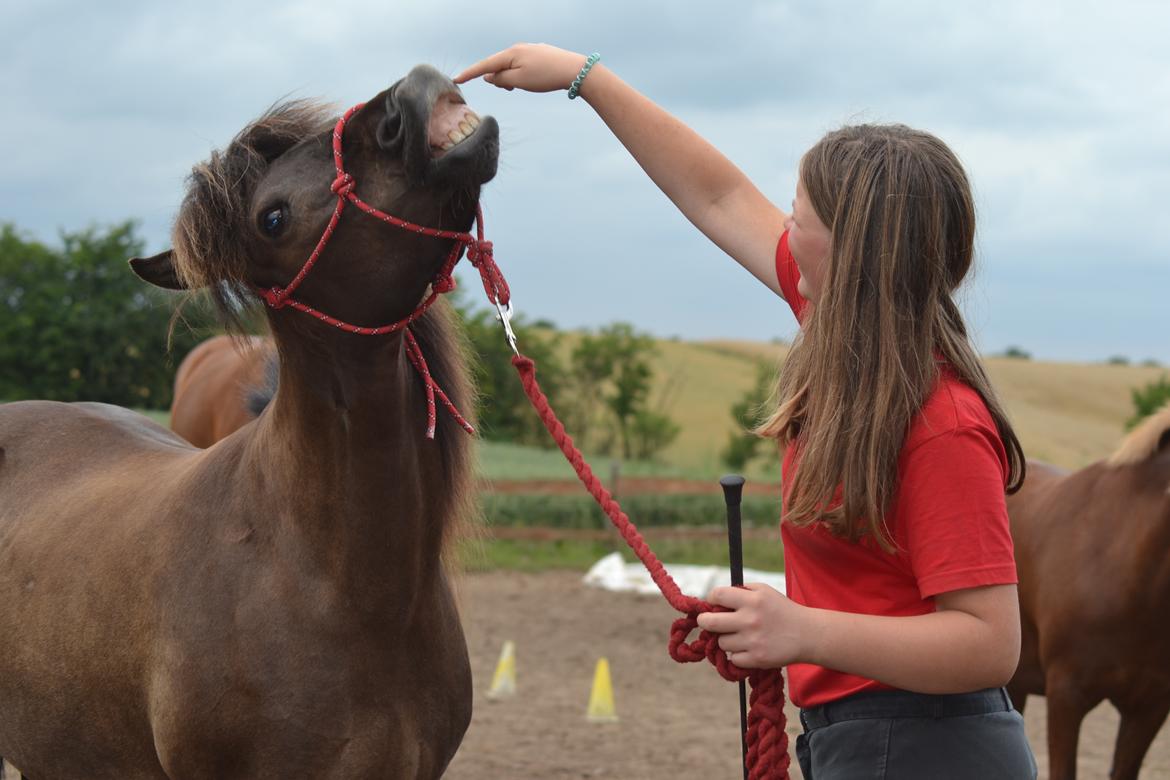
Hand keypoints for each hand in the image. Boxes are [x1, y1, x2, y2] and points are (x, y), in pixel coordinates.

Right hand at [454, 43, 592, 93]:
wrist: (573, 70)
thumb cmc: (545, 76)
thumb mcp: (519, 81)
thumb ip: (501, 79)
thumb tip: (490, 77)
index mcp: (510, 54)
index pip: (485, 65)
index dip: (470, 74)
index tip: (456, 80)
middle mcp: (518, 49)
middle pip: (498, 66)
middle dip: (499, 79)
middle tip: (511, 89)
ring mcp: (529, 50)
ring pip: (510, 67)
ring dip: (511, 79)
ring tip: (524, 86)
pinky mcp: (538, 55)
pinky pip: (522, 66)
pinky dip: (520, 75)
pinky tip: (533, 80)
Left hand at [696, 583, 810, 668]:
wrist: (807, 634)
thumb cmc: (781, 610)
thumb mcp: (764, 591)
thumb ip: (740, 591)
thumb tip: (714, 599)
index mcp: (752, 600)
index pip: (717, 595)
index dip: (712, 599)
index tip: (714, 603)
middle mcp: (750, 620)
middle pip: (709, 622)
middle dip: (705, 621)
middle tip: (708, 622)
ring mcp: (753, 641)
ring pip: (721, 642)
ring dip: (726, 639)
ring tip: (739, 636)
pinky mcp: (757, 659)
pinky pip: (733, 659)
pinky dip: (738, 655)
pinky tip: (748, 648)